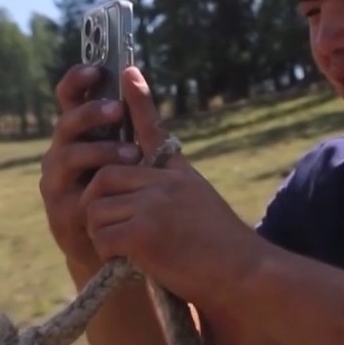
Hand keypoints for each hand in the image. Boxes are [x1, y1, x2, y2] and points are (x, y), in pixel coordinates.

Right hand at [39, 64, 143, 268]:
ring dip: (99, 151)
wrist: (113, 246)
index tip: (95, 69)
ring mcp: (56, 182)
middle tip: (117, 110)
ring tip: (131, 154)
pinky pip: (74, 194)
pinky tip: (118, 188)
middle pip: (66, 124)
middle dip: (91, 114)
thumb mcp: (130, 151)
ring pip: (66, 156)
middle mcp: (60, 153)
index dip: (76, 81)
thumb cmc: (125, 190)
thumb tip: (136, 74)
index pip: (68, 99)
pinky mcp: (60, 212)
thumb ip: (132, 119)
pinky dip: (96, 188)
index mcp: (78, 134)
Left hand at [79, 66, 262, 309]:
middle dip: (101, 205)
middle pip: (106, 177)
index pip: (152, 129)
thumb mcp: (202, 206)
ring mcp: (154, 203)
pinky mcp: (143, 231)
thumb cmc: (227, 250)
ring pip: (97, 208)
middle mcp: (165, 181)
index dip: (138, 100)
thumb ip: (173, 194)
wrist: (246, 273)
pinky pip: (103, 236)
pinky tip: (134, 265)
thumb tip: (144, 194)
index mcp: (179, 174)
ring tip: (131, 253)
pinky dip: (110, 255)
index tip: (128, 71)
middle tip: (117, 232)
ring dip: (105, 234)